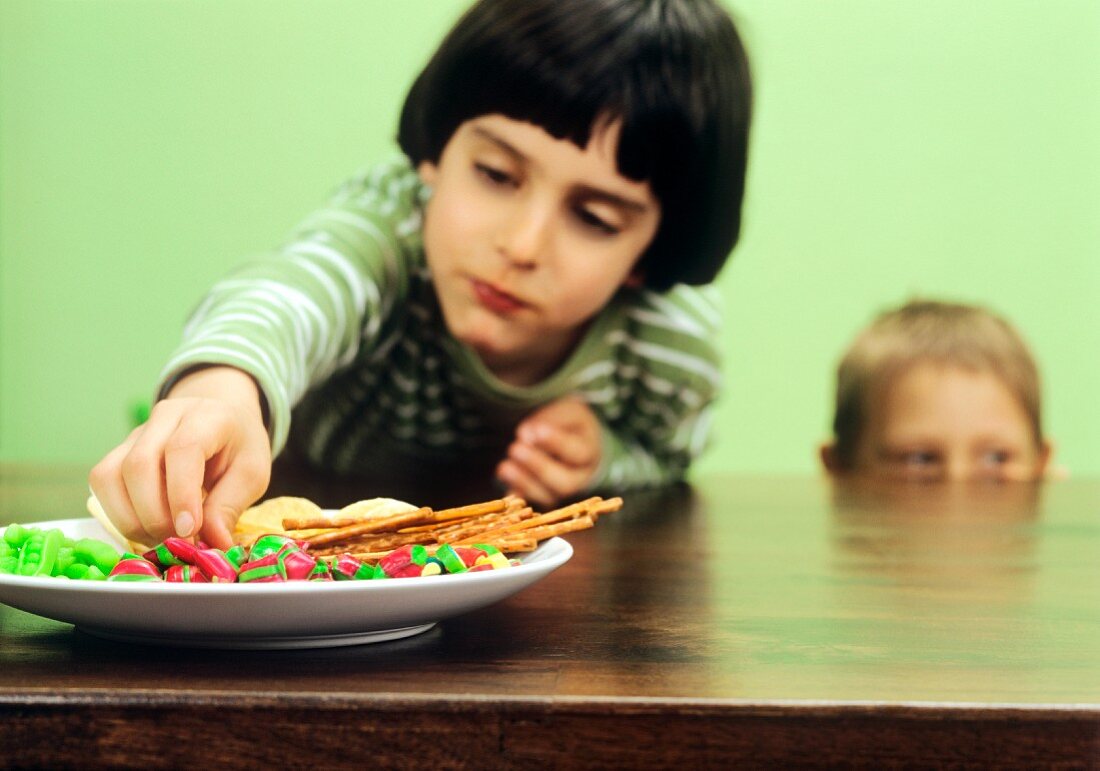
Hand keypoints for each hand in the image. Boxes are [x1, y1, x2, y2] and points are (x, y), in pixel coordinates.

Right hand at [88, 366, 270, 549]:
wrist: (221, 422)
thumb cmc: (237, 448)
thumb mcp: (251, 474)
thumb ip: (230, 506)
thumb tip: (213, 544)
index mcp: (207, 416)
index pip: (184, 449)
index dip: (181, 494)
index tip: (188, 530)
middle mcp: (165, 417)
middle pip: (139, 465)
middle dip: (155, 515)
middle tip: (178, 541)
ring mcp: (136, 433)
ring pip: (111, 475)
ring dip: (131, 518)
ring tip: (161, 538)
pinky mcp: (119, 452)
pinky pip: (102, 483)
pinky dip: (118, 513)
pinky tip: (145, 527)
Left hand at [495, 396, 601, 507]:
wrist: (572, 438)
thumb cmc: (569, 423)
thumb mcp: (568, 411)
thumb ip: (551, 419)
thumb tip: (526, 436)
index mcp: (589, 452)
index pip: (577, 453)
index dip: (557, 443)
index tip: (537, 431)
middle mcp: (579, 477)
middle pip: (565, 483)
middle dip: (538, 467)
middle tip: (515, 448)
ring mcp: (561, 490)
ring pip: (547, 497)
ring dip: (523, 483)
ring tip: (504, 466)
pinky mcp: (542, 496)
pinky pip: (530, 503)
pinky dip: (516, 495)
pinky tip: (503, 485)